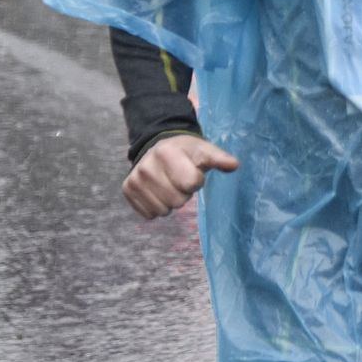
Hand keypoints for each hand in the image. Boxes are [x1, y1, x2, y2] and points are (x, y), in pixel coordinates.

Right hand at [123, 135, 237, 219]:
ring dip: (170, 202)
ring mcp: (135, 179)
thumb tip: (234, 165)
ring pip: (163, 210)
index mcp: (167, 152)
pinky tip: (158, 192)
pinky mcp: (127, 190)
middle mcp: (146, 165)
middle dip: (183, 193)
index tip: (192, 172)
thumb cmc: (186, 152)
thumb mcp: (204, 150)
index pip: (191, 183)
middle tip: (179, 180)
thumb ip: (219, 158)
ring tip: (169, 185)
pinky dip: (157, 206)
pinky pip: (149, 214)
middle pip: (177, 200)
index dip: (196, 181)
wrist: (158, 148)